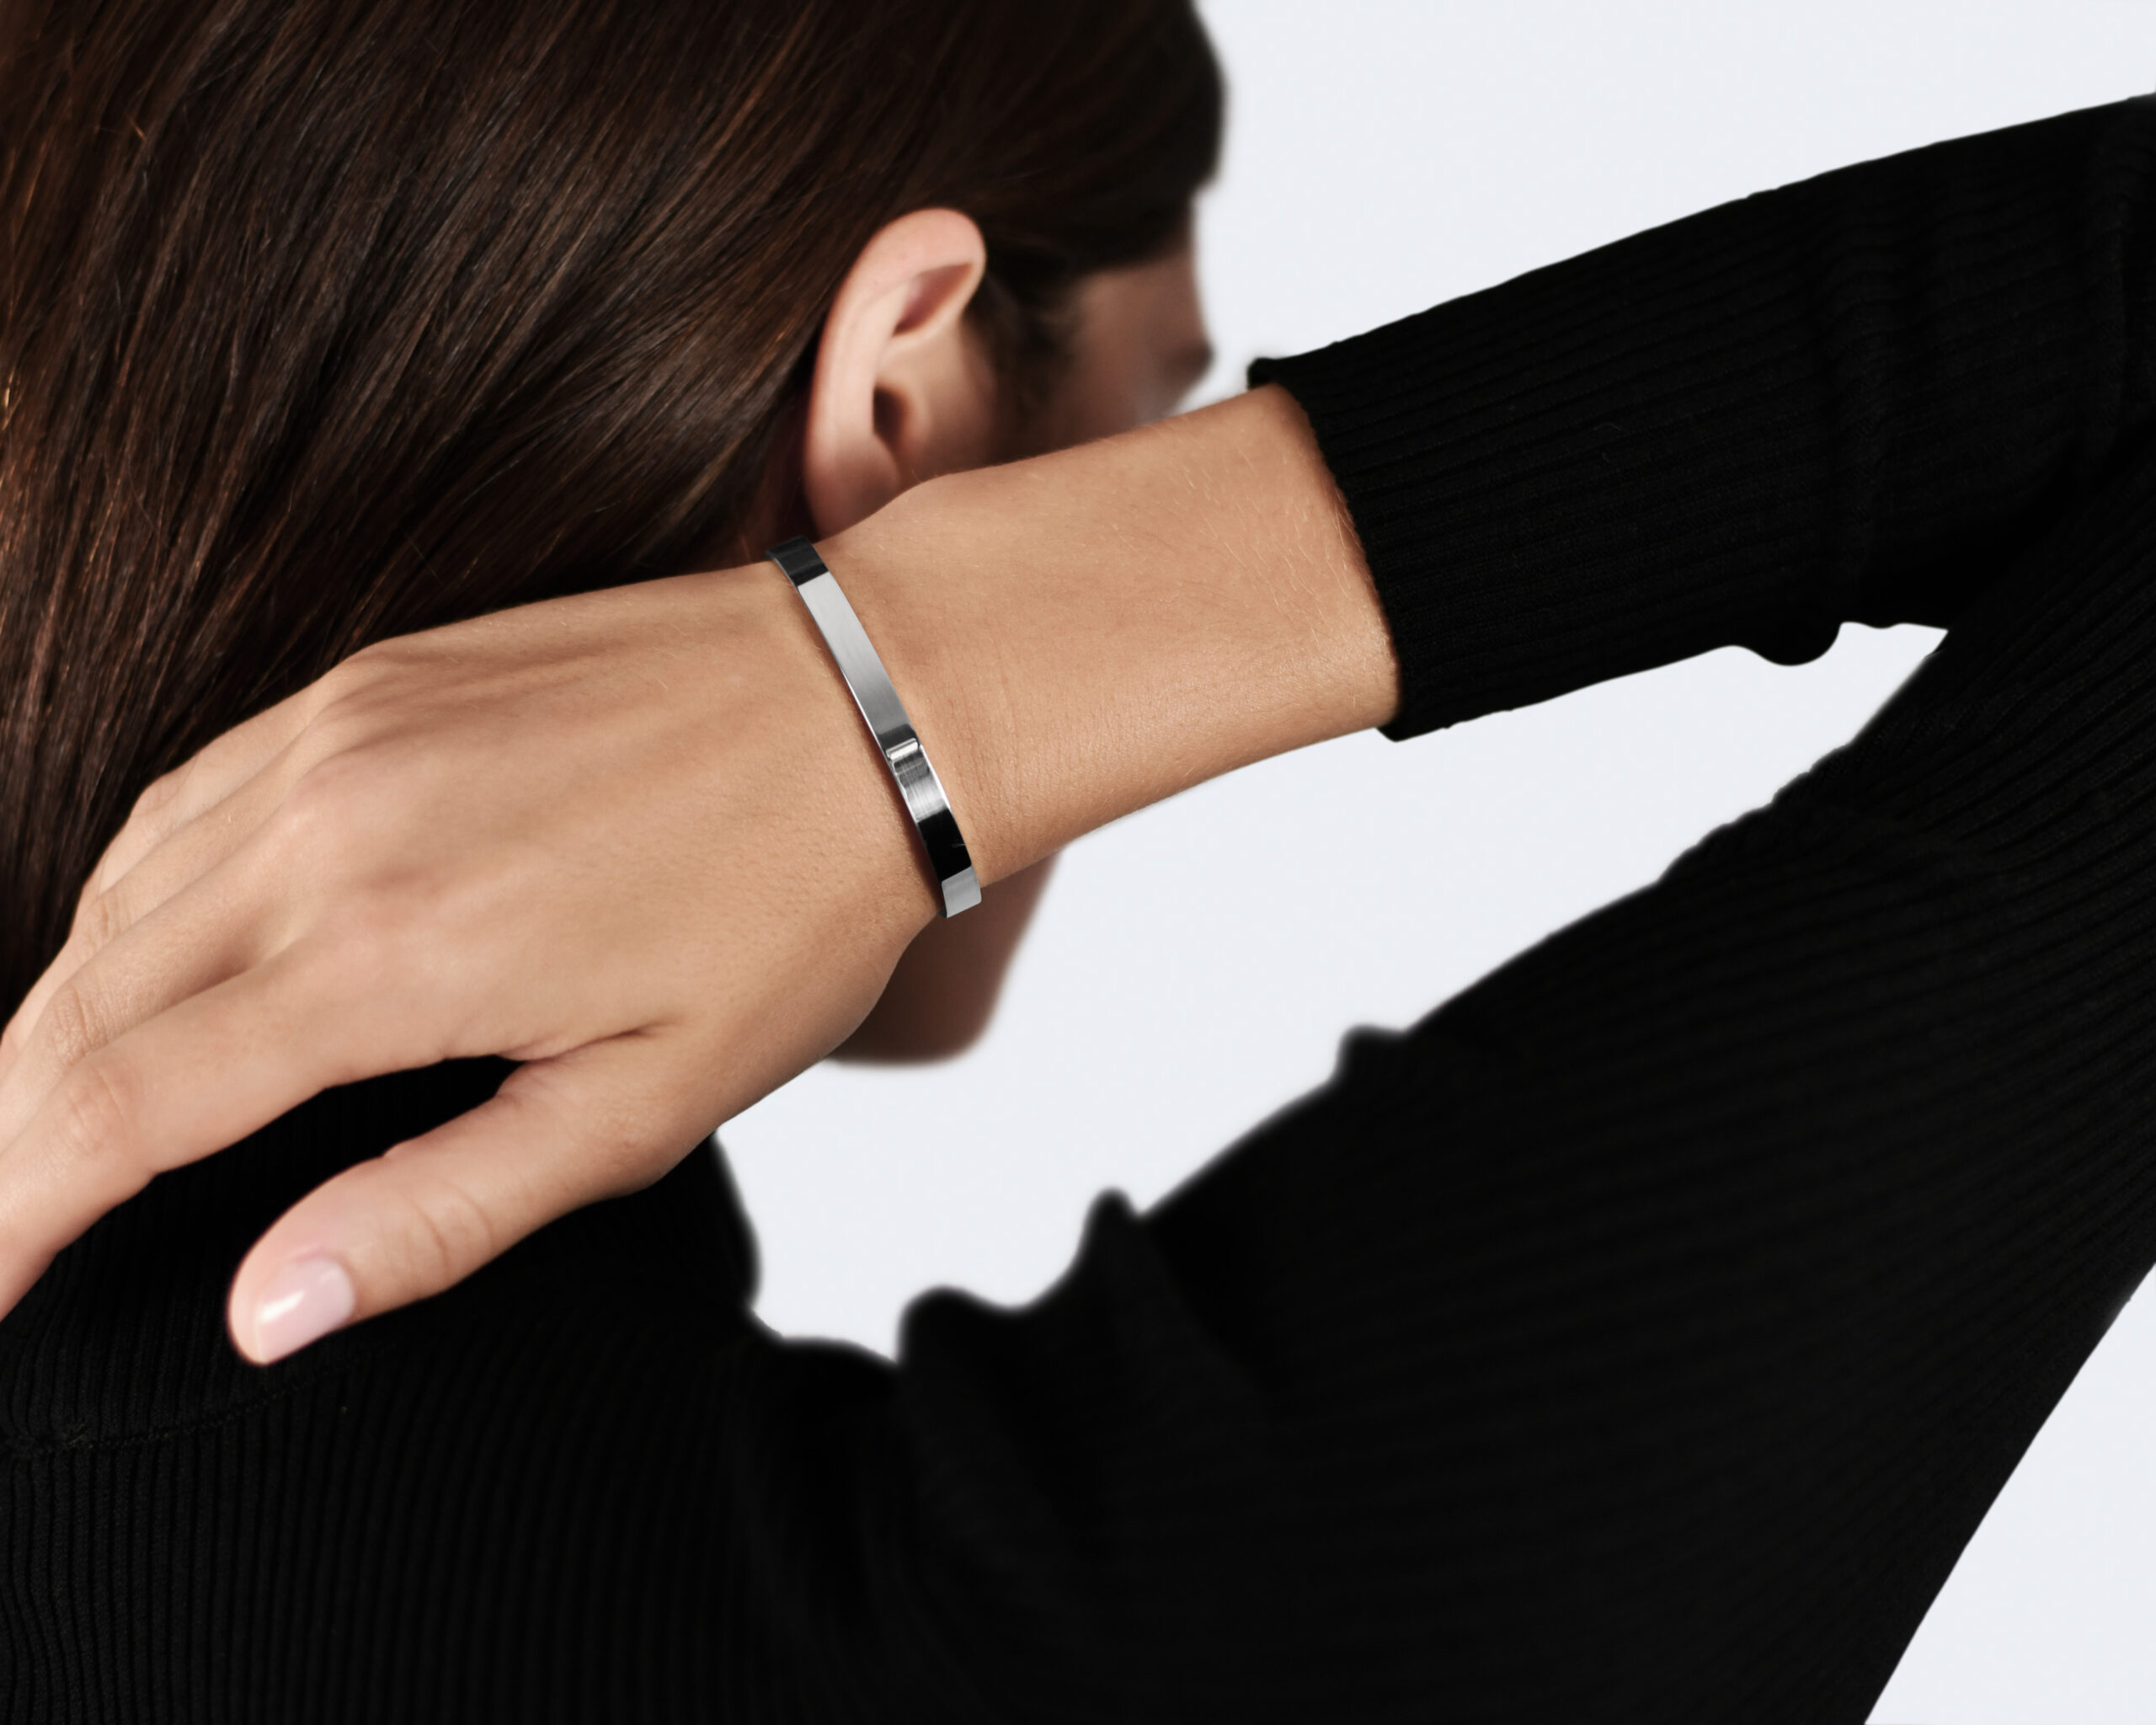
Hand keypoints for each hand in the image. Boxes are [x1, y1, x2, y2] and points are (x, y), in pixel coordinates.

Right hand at [0, 385, 1393, 1362]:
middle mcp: (325, 827)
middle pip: (81, 1002)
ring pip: (114, 893)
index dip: (14, 1211)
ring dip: (58, 1014)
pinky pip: (187, 795)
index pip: (119, 1107)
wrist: (870, 694)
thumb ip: (439, 1211)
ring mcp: (336, 732)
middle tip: (5, 1219)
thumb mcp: (644, 1104)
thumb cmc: (787, 909)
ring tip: (52, 1116)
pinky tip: (141, 953)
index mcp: (387, 955)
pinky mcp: (369, 678)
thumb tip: (261, 1312)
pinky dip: (132, 896)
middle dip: (15, 1127)